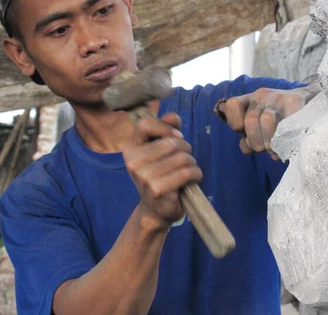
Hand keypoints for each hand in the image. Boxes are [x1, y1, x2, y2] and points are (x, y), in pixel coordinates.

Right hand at [123, 113, 201, 227]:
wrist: (156, 210)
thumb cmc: (160, 176)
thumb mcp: (160, 152)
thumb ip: (166, 130)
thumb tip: (172, 117)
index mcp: (130, 149)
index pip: (144, 124)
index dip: (165, 127)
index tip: (176, 136)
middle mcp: (133, 162)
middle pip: (172, 142)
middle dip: (186, 149)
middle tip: (185, 160)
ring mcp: (144, 177)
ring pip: (182, 157)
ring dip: (192, 163)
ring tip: (188, 171)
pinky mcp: (158, 189)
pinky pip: (187, 172)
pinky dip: (196, 174)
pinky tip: (192, 180)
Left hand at [214, 83, 320, 159]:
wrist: (310, 101)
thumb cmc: (280, 120)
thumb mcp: (260, 126)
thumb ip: (249, 138)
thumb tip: (248, 148)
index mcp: (249, 100)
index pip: (231, 106)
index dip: (235, 125)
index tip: (244, 135)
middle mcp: (261, 96)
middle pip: (250, 120)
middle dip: (255, 141)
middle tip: (264, 150)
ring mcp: (278, 98)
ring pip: (267, 121)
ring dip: (270, 142)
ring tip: (275, 150)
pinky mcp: (295, 102)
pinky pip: (286, 123)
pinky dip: (284, 139)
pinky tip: (287, 145)